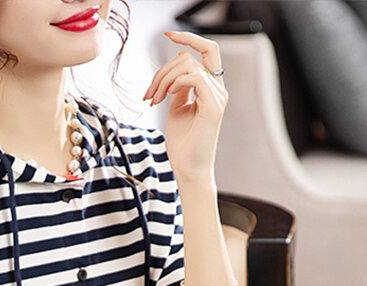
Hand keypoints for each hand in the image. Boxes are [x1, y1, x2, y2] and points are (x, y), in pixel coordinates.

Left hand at [143, 29, 227, 184]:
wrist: (188, 170)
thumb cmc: (182, 145)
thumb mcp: (176, 109)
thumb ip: (177, 88)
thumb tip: (173, 71)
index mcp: (210, 88)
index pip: (205, 51)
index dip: (188, 39)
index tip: (167, 35)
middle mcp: (217, 89)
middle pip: (192, 55)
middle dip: (164, 68)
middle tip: (149, 93)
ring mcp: (217, 97)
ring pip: (188, 65)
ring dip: (163, 79)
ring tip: (154, 99)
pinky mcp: (214, 107)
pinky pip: (195, 78)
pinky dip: (176, 83)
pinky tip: (166, 96)